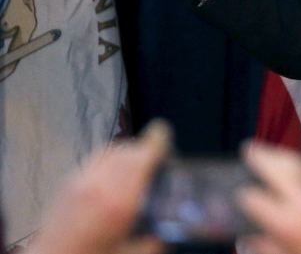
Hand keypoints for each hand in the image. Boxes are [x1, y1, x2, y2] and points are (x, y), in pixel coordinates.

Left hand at [26, 121, 171, 253]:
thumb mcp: (130, 253)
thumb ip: (151, 241)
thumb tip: (161, 234)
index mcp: (117, 202)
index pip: (140, 157)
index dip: (155, 141)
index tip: (163, 131)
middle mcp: (96, 185)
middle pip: (126, 151)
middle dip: (144, 148)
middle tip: (156, 154)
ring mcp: (78, 183)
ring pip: (108, 152)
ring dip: (125, 152)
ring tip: (135, 163)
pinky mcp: (66, 186)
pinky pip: (93, 161)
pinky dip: (108, 161)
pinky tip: (112, 177)